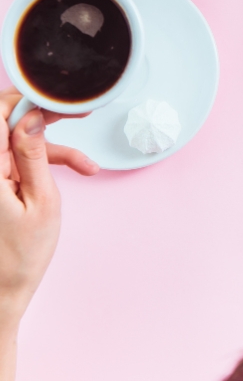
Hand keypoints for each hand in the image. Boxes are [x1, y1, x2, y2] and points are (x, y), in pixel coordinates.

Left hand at [0, 89, 97, 326]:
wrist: (3, 291)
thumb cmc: (21, 255)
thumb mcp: (41, 201)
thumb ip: (35, 156)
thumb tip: (32, 117)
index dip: (28, 99)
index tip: (59, 98)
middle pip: (8, 121)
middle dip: (44, 115)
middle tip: (77, 114)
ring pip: (20, 140)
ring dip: (55, 147)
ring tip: (86, 164)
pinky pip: (21, 159)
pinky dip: (47, 162)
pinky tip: (75, 171)